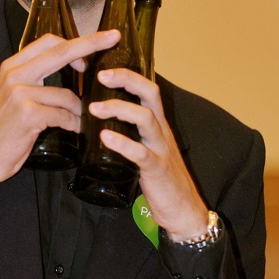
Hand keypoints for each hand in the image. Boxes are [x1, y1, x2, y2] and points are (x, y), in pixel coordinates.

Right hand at [0, 29, 120, 213]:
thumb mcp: (10, 96)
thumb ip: (32, 81)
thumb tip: (65, 73)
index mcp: (12, 66)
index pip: (48, 42)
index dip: (76, 40)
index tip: (99, 38)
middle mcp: (15, 74)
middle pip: (61, 52)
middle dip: (91, 44)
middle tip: (112, 39)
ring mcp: (20, 93)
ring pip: (66, 94)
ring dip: (78, 108)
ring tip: (80, 119)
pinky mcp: (27, 113)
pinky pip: (62, 115)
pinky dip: (72, 123)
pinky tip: (73, 129)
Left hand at [88, 68, 209, 239]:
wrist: (183, 210)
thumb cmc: (160, 179)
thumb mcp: (146, 149)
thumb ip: (130, 135)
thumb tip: (102, 123)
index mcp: (158, 125)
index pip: (147, 89)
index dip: (128, 75)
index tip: (104, 68)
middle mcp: (161, 131)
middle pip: (150, 94)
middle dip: (126, 80)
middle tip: (101, 76)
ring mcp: (161, 149)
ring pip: (146, 119)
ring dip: (119, 110)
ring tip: (94, 109)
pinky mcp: (157, 169)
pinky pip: (141, 153)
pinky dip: (122, 144)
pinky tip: (105, 138)